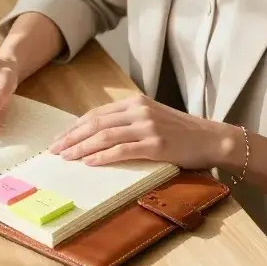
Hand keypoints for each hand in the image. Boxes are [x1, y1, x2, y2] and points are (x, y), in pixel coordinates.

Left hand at [48, 95, 224, 168]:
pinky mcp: (156, 144)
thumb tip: (97, 136)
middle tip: (54, 150)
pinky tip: (89, 163)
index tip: (59, 139)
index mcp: (135, 102)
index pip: (96, 114)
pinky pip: (122, 150)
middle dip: (71, 137)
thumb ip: (128, 122)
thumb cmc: (181, 133)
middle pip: (96, 123)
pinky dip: (102, 157)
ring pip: (105, 136)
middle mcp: (139, 111)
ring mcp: (148, 126)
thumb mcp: (152, 119)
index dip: (75, 127)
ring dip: (81, 148)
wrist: (212, 139)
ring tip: (66, 157)